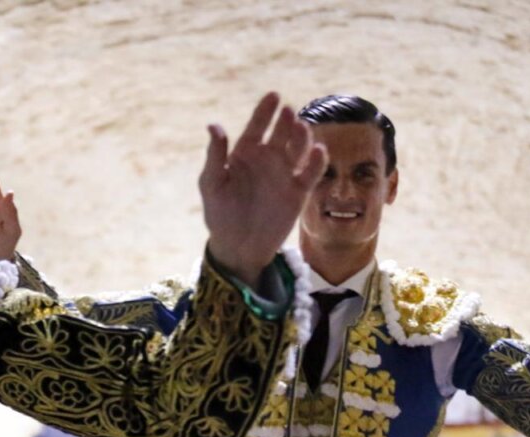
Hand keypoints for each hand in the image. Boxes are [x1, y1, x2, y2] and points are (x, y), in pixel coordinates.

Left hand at [199, 92, 326, 282]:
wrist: (238, 246)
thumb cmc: (220, 214)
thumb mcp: (212, 183)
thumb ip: (215, 155)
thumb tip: (214, 125)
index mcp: (245, 153)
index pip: (257, 126)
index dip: (265, 111)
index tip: (274, 96)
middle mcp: (268, 158)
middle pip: (281, 133)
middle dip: (285, 121)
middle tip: (288, 112)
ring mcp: (285, 173)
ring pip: (299, 148)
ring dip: (302, 137)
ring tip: (301, 128)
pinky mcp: (299, 191)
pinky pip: (311, 172)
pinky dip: (317, 161)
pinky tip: (318, 151)